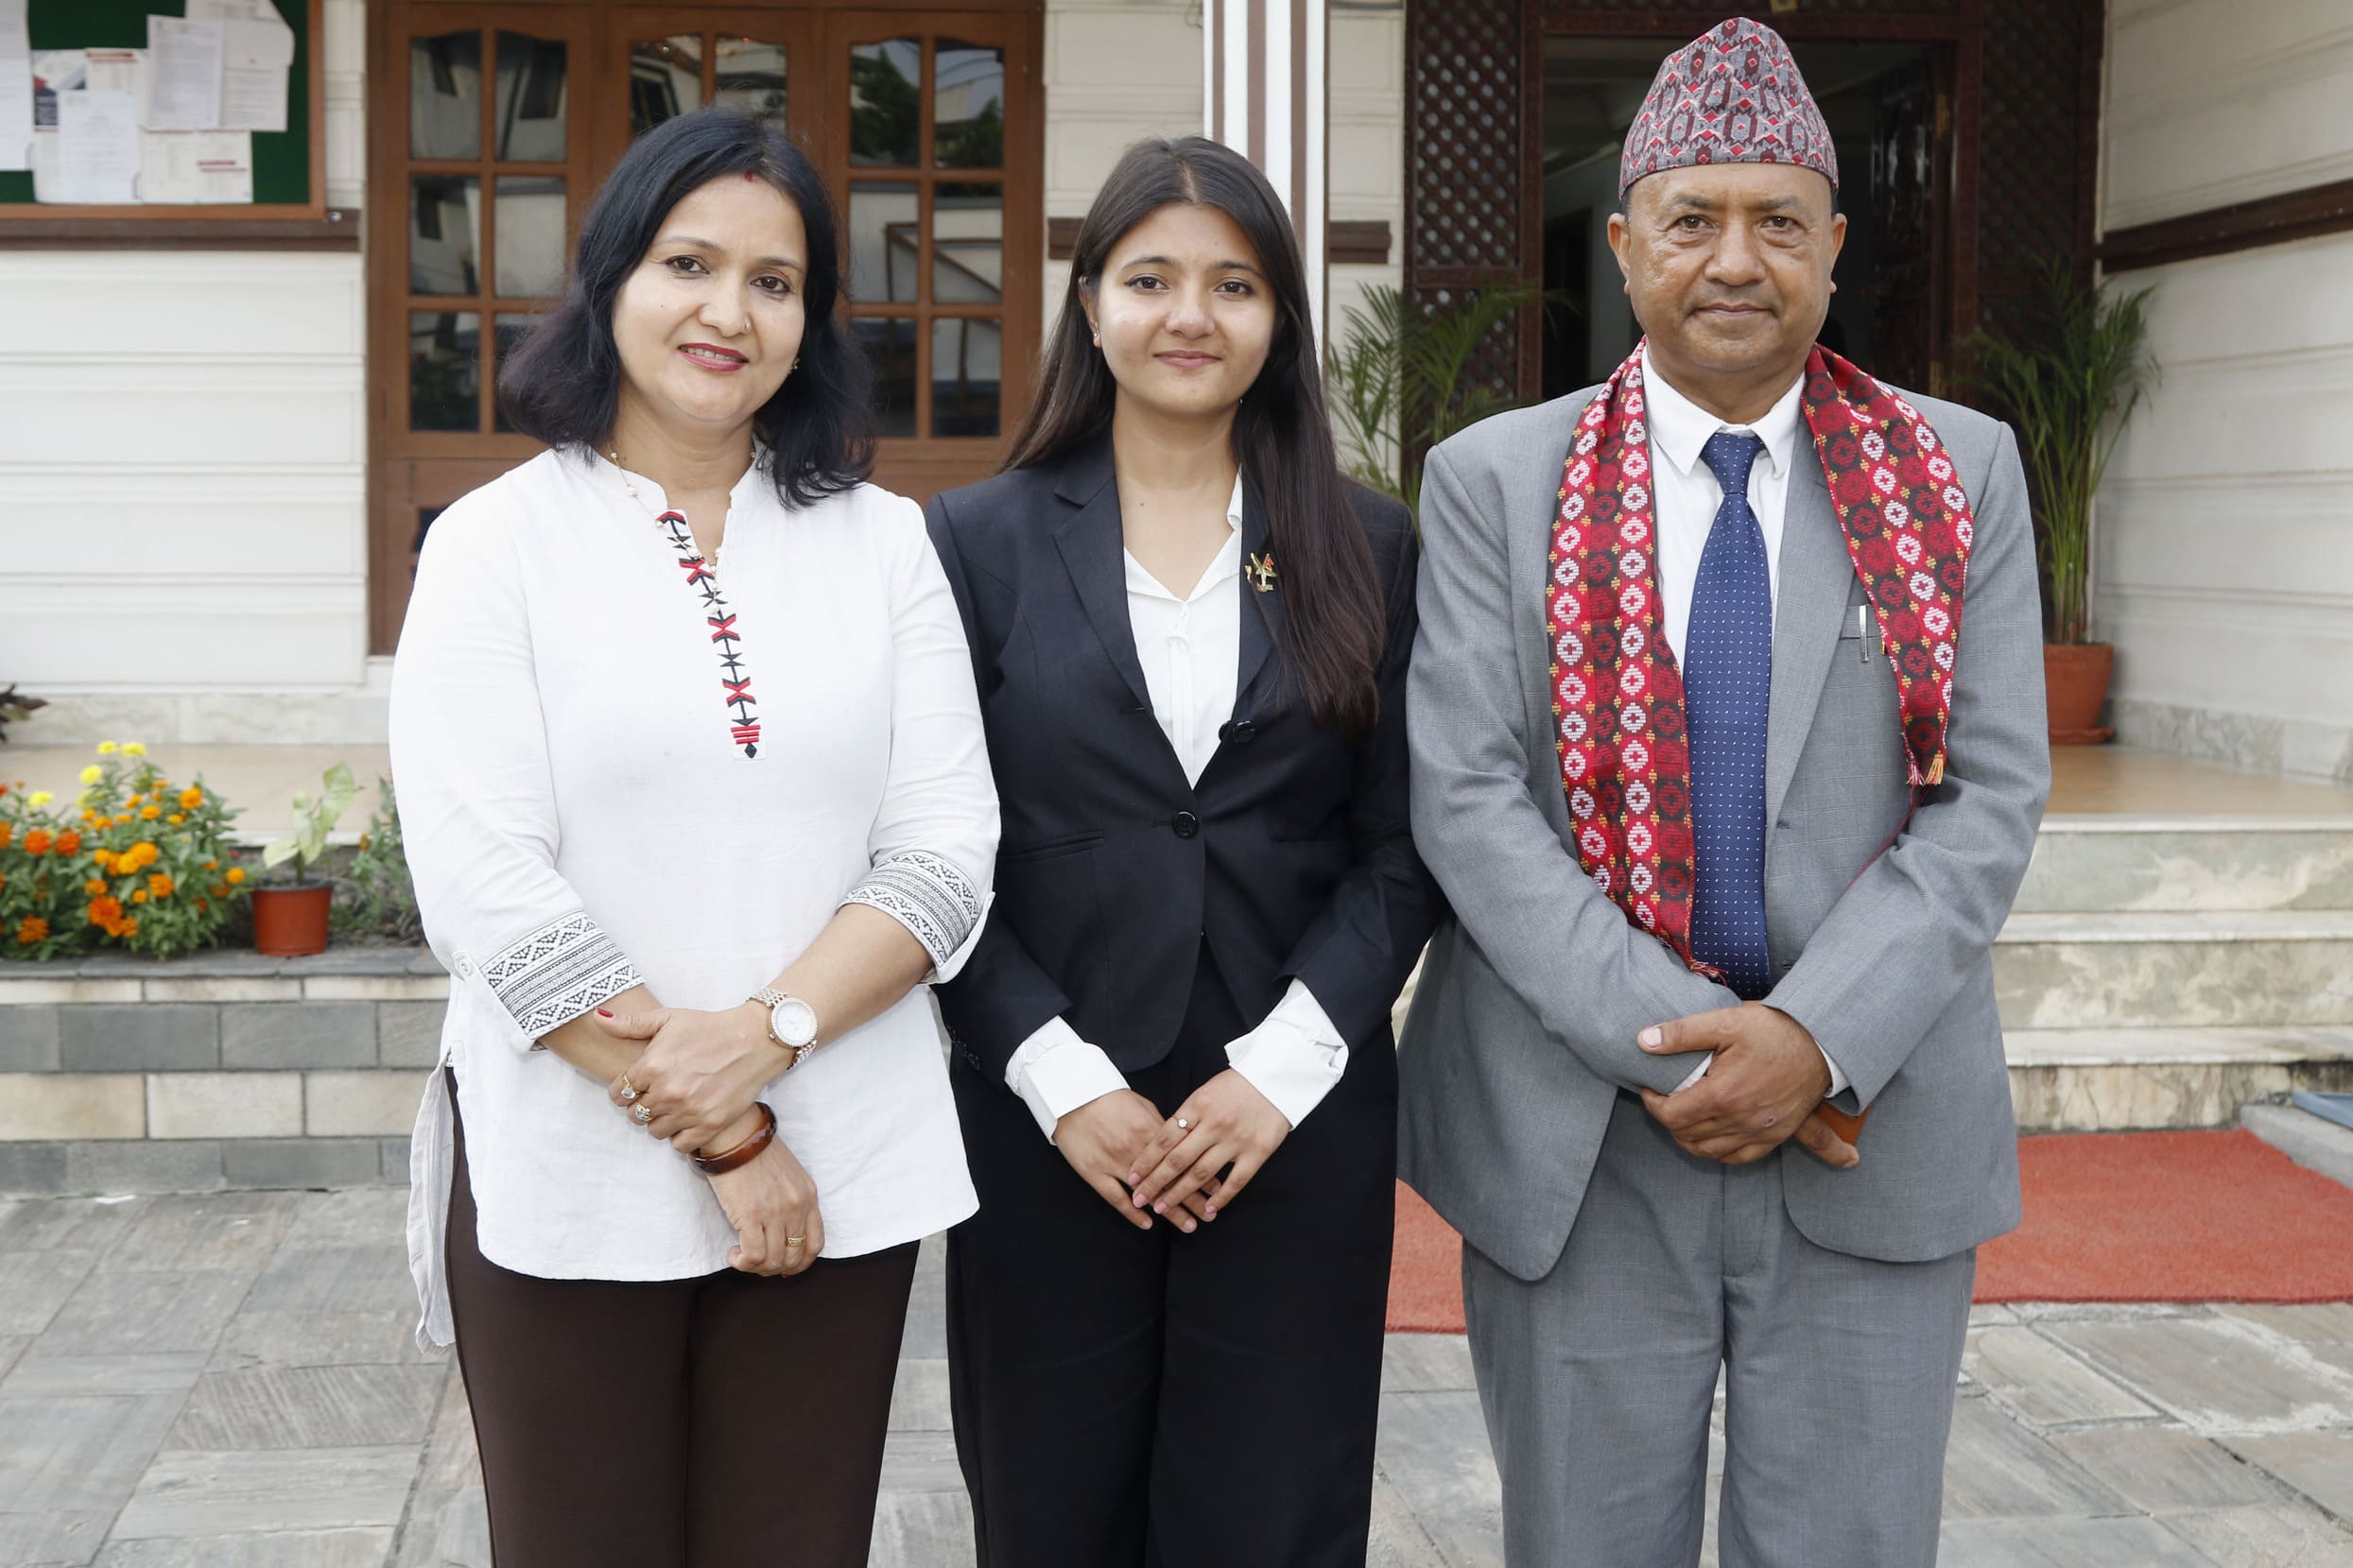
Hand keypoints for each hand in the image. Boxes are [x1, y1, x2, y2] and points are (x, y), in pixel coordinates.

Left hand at [602, 1003, 785, 1153]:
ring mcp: (688, 1110)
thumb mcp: (668, 1019)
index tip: (636, 1086)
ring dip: (660, 1120)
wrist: (754, 1040)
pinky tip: (688, 1119)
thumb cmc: (710, 1028)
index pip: (620, 1092)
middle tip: (657, 1094)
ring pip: (654, 1131)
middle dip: (641, 1105)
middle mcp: (667, 1091)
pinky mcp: (709, 1124)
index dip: (624, 1089)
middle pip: (635, 1114)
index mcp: (652, 1065)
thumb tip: (597, 1018)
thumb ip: (630, 1024)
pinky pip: (680, 1145)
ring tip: (673, 1106)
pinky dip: (680, 1135)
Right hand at [703, 1121, 822, 1275]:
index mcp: (809, 1197)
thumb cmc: (757, 1153)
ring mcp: (776, 1212)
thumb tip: (785, 1238)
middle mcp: (797, 1207)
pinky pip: (753, 1255)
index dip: (800, 1262)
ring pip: (774, 1261)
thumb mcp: (788, 1176)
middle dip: (775, 1268)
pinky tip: (733, 1253)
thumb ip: (792, 1203)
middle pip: (795, 1258)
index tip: (783, 1264)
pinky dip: (742, 1262)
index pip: (815, 1244)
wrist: (737, 1134)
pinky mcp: (751, 1215)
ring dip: (756, 1267)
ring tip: (742, 1257)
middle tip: (757, 1262)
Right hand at [1053, 1091, 1216, 1233]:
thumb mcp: (1142, 1106)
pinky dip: (1132, 1213)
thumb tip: (1182, 1143)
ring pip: (1148, 1193)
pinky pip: (1116, 1198)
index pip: (1183, 1159)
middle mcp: (1135, 1150)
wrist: (1072, 1096)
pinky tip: (1148, 1224)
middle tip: (1210, 1214)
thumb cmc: (1108, 1098)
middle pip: (1170, 1179)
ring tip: (1189, 1225)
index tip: (1218, 1189)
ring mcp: (1114, 1163)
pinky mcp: (1094, 1172)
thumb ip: (1162, 1128)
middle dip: (1193, 1198)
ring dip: (1171, 1211)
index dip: (1201, 1175)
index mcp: (1150, 1131)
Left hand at [1128, 1069, 1288, 1220]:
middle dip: (1155, 1182)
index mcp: (1197, 1106)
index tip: (1132, 1177)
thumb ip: (1187, 1116)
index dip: (1146, 1160)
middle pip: (1177, 1160)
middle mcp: (1214, 1125)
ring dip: (1179, 1194)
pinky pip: (1236, 1181)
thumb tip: (1163, 1141)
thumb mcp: (1205, 1092)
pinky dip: (1220, 1198)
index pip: (1164, 1138)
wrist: (1276, 1078)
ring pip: (1201, 1174)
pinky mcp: (1258, 1151)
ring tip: (1163, 1207)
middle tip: (1140, 1198)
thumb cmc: (1237, 1085)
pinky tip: (1208, 1209)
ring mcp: (1236, 1140)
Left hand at [1636, 1003, 1858, 1168]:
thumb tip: (1643, 1041)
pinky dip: (1717, 1152)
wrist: (1821, 1043)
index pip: (1671, 1116)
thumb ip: (1681, 1034)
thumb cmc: (1774, 1030)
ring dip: (1687, 1137)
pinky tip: (1709, 1137)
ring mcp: (1760, 1132)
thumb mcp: (1725, 1022)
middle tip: (1665, 1098)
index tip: (1651, 1088)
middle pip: (1686, 1135)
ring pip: (1708, 1152)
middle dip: (1668, 1118)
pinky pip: (1737, 1158)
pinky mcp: (1776, 1136)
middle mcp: (1741, 1120)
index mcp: (1723, 1095)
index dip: (1653, 1103)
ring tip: (1682, 1116)